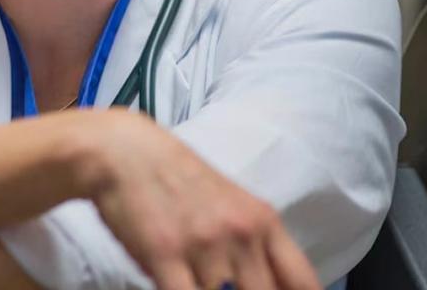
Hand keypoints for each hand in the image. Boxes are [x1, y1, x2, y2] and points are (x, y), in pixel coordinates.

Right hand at [85, 110, 320, 289]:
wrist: (124, 151)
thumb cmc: (175, 177)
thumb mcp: (229, 203)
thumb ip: (253, 245)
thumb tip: (270, 283)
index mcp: (262, 221)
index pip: (303, 283)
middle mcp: (240, 233)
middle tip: (223, 288)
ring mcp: (203, 245)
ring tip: (197, 283)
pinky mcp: (164, 254)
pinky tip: (174, 287)